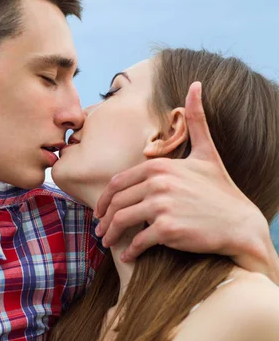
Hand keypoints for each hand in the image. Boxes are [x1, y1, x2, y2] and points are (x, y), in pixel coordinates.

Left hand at [94, 82, 277, 280]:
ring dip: (110, 233)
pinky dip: (130, 250)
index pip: (118, 182)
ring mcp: (162, 206)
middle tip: (99, 229)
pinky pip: (138, 241)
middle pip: (116, 202)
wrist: (242, 224)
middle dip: (104, 217)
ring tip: (107, 241)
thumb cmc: (221, 190)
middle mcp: (158, 183)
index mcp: (160, 165)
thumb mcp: (207, 152)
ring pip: (122, 220)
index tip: (100, 209)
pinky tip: (128, 256)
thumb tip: (195, 84)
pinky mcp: (168, 229)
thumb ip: (196, 121)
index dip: (105, 198)